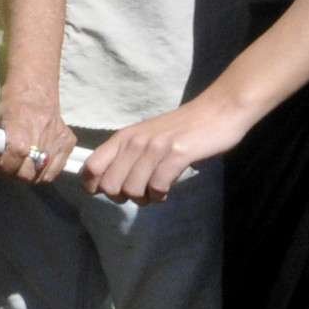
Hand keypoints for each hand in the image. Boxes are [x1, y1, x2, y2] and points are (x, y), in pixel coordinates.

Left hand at [0, 84, 74, 184]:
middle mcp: (39, 143)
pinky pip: (55, 171)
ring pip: (41, 177)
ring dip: (30, 174)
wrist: (34, 94)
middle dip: (15, 173)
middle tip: (10, 163)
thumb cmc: (10, 110)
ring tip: (23, 162)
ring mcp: (56, 144)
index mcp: (18, 137)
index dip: (2, 168)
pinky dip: (45, 172)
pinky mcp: (68, 144)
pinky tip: (36, 162)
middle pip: (26, 176)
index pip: (10, 167)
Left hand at [82, 96, 253, 205]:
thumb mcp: (145, 137)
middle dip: (123, 197)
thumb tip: (105, 186)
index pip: (91, 167)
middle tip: (140, 193)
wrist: (217, 110)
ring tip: (156, 190)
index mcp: (123, 137)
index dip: (93, 186)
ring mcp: (155, 147)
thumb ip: (125, 156)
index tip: (109, 192)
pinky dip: (161, 195)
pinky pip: (157, 187)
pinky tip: (168, 188)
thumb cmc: (180, 129)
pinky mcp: (177, 154)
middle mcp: (134, 141)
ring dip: (145, 198)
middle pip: (110, 186)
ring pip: (133, 190)